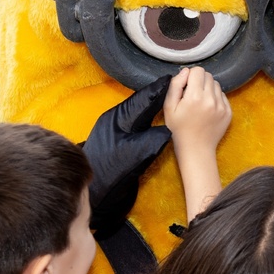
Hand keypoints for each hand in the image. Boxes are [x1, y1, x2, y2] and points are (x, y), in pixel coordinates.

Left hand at [84, 75, 173, 238]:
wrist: (95, 193)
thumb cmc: (111, 174)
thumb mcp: (134, 156)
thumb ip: (152, 141)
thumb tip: (170, 130)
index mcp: (119, 119)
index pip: (143, 98)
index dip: (159, 89)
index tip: (174, 80)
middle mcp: (118, 121)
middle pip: (142, 102)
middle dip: (159, 95)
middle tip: (179, 87)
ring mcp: (118, 131)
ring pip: (141, 112)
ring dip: (155, 106)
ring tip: (173, 100)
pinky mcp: (122, 142)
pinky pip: (140, 124)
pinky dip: (152, 119)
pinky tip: (161, 122)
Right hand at [163, 67, 230, 153]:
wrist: (195, 149)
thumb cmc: (179, 129)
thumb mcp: (169, 107)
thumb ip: (175, 85)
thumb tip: (185, 71)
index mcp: (195, 96)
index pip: (198, 71)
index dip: (190, 76)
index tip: (186, 87)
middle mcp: (211, 99)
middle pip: (208, 76)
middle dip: (200, 81)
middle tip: (192, 95)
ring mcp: (222, 106)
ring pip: (216, 85)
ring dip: (208, 89)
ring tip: (200, 103)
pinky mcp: (228, 112)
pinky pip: (223, 95)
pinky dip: (215, 98)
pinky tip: (208, 109)